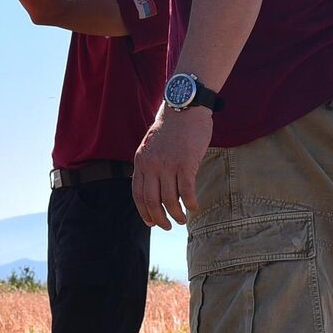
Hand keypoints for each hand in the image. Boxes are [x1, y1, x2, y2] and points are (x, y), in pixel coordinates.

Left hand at [133, 107, 213, 229]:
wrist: (185, 106)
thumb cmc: (172, 126)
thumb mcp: (152, 145)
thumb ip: (150, 163)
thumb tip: (153, 184)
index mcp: (141, 161)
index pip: (137, 194)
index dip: (144, 211)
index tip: (151, 222)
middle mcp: (152, 165)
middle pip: (152, 201)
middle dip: (159, 219)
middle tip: (167, 226)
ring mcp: (168, 165)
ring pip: (170, 199)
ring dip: (176, 214)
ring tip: (183, 220)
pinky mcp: (186, 163)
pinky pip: (186, 191)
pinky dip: (190, 203)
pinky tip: (195, 207)